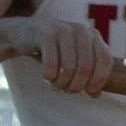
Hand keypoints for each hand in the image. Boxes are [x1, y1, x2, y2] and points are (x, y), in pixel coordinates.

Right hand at [0, 15, 114, 95]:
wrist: (21, 32)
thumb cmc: (53, 49)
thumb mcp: (73, 58)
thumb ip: (88, 73)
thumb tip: (96, 95)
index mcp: (92, 35)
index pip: (105, 60)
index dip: (99, 79)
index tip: (90, 92)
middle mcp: (81, 30)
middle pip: (86, 67)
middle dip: (76, 85)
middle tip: (67, 91)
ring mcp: (63, 29)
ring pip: (69, 68)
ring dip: (61, 83)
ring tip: (55, 85)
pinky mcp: (45, 34)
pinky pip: (51, 64)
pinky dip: (49, 76)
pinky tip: (46, 77)